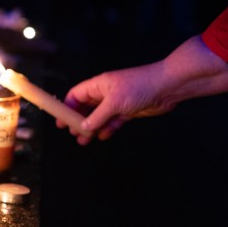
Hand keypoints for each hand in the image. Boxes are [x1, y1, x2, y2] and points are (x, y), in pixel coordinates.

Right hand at [59, 36, 227, 144]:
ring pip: (99, 117)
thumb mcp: (114, 102)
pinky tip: (102, 136)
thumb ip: (97, 116)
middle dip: (78, 120)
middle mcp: (105, 93)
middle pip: (85, 107)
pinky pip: (113, 121)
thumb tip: (83, 127)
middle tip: (72, 133)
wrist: (166, 87)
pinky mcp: (128, 111)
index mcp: (98, 85)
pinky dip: (107, 128)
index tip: (61, 121)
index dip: (67, 107)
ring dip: (91, 128)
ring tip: (84, 141)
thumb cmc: (138, 87)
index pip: (76, 95)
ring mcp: (117, 102)